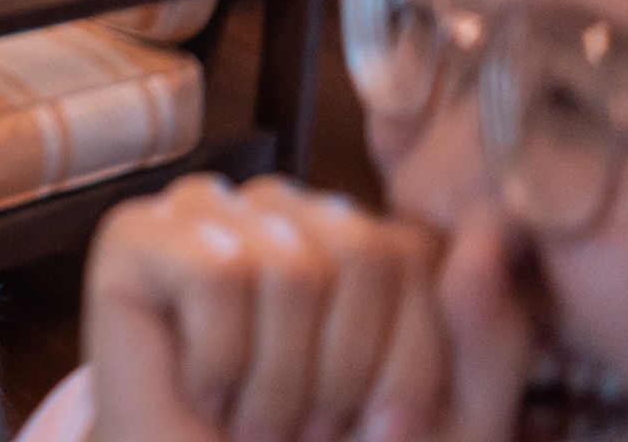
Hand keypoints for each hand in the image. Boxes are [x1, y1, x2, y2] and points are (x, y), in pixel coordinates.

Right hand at [86, 175, 533, 441]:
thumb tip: (490, 231)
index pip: (419, 254)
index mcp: (361, 236)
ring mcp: (207, 213)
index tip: (380, 430)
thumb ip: (490, 334)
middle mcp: (285, 208)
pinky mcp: (136, 233)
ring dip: (277, 383)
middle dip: (344, 374)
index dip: (412, 363)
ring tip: (251, 416)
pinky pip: (215, 273)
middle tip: (304, 428)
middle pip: (362, 252)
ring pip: (290, 266)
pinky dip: (219, 361)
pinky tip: (200, 388)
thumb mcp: (451, 422)